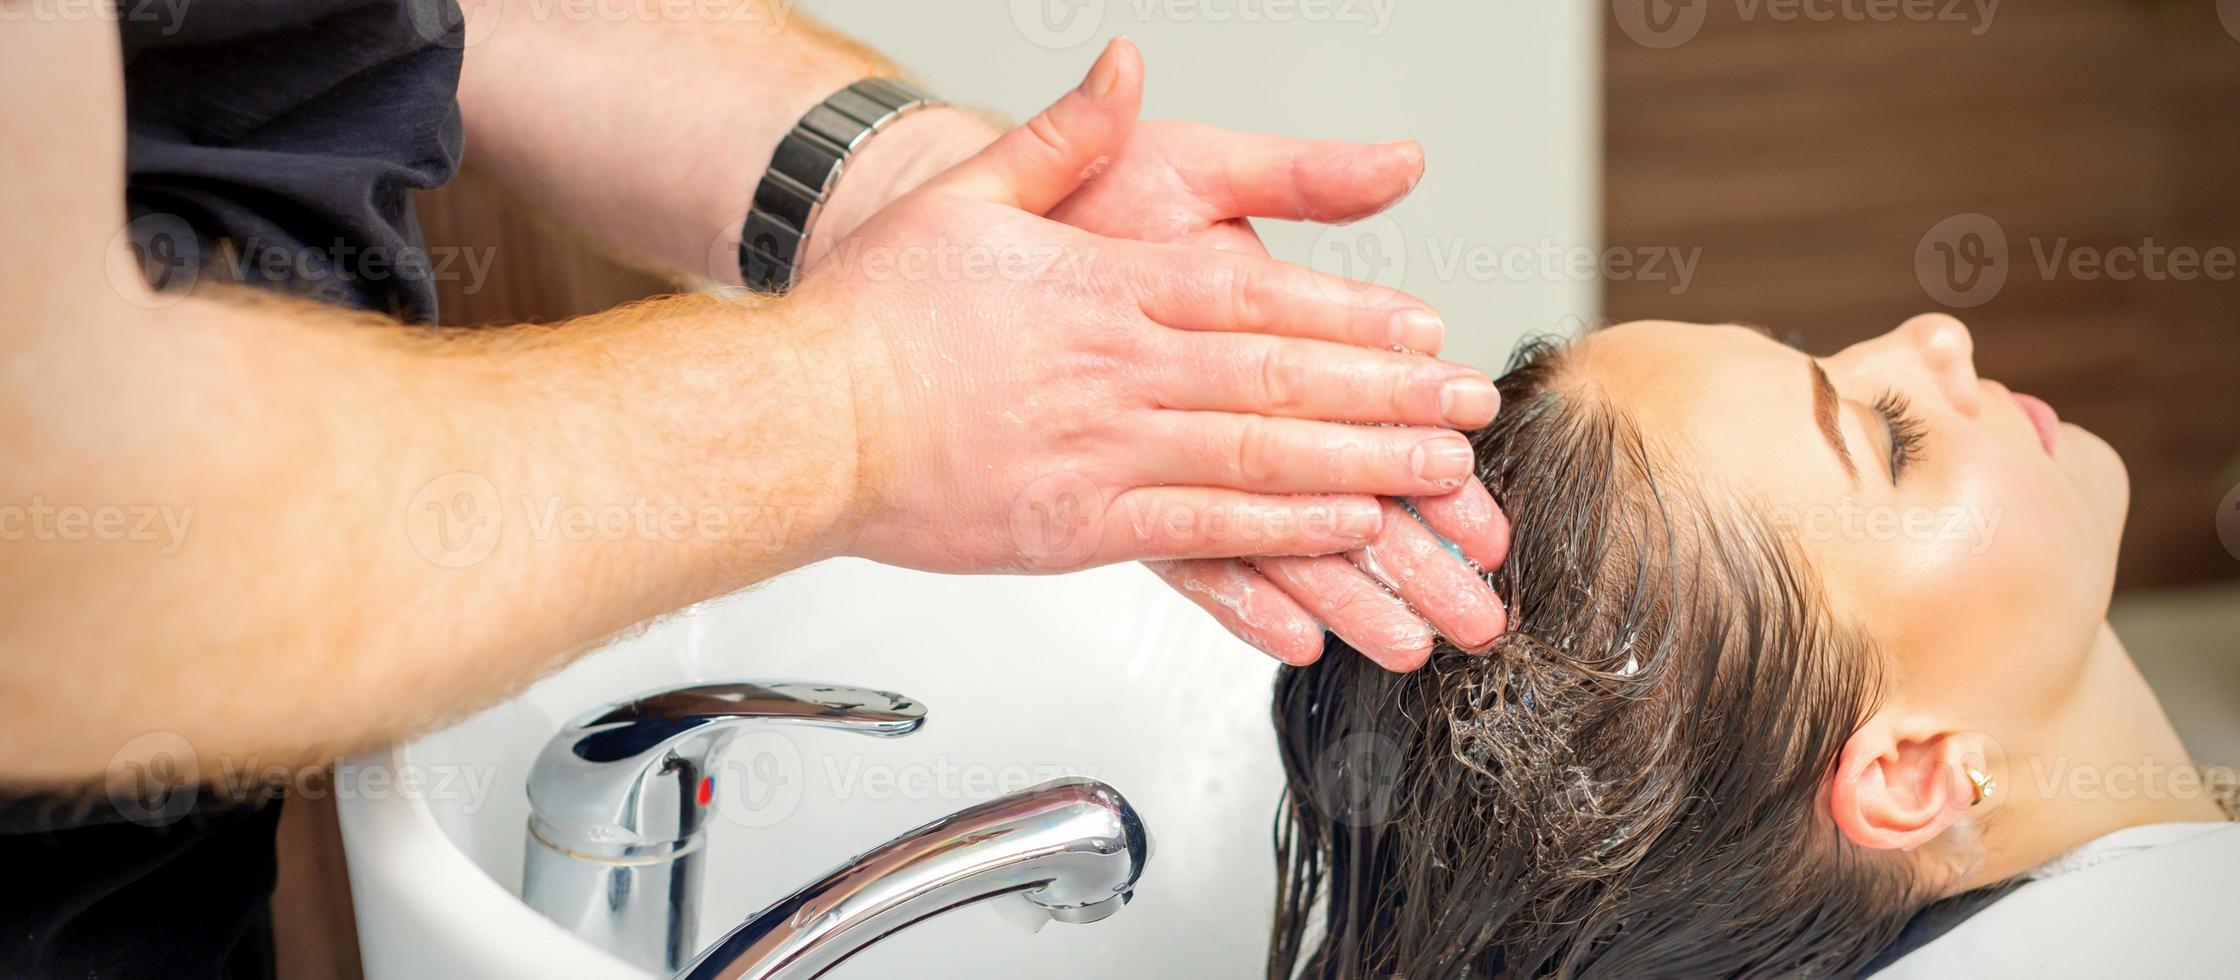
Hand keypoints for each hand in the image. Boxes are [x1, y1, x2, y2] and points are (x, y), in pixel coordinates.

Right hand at [794, 40, 1497, 580]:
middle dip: (1387, 396)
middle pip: (1278, 377)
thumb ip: (1062, 135)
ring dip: (1358, 468)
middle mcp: (1117, 367)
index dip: (1351, 313)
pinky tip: (1338, 534)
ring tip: (1437, 480)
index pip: (1254, 293)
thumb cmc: (879, 313)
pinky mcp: (1074, 528)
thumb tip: (1123, 67)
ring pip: (1255, 459)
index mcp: (1105, 283)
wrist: (800, 413)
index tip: (1424, 328)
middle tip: (1467, 411)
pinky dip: (1276, 536)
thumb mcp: (972, 193)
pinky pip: (1197, 536)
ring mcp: (1101, 451)